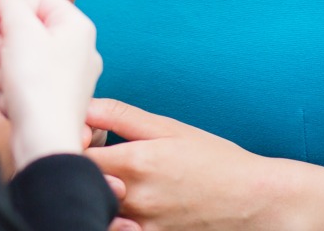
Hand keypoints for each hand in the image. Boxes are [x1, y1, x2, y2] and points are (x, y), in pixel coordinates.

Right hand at [0, 0, 100, 170]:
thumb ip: (8, 0)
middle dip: (7, 42)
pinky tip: (14, 101)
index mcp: (78, 26)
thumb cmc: (37, 86)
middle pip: (30, 27)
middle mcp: (80, 49)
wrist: (44, 142)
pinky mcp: (57, 97)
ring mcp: (70, 75)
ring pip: (24, 55)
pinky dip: (14, 88)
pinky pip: (27, 80)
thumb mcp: (18, 32)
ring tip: (8, 82)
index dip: (12, 8)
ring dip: (6, 67)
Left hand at [86, 99, 287, 230]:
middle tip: (87, 160)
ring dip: (94, 198)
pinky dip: (115, 220)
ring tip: (104, 185)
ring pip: (98, 213)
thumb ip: (122, 117)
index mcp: (137, 163)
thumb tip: (86, 106)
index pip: (76, 157)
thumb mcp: (170, 128)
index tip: (76, 140)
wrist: (254, 201)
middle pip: (83, 187)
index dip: (69, 147)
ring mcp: (144, 226)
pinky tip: (122, 207)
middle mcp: (136, 199)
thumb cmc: (216, 161)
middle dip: (78, 173)